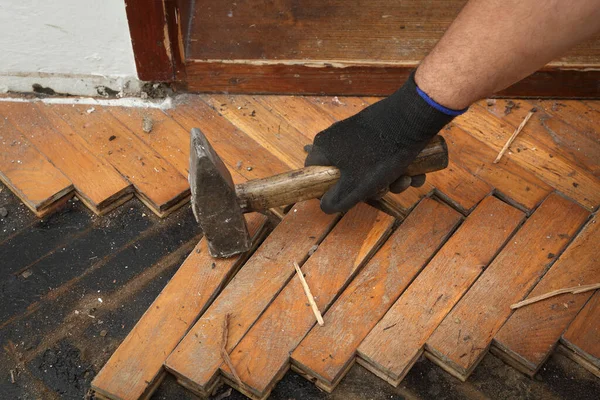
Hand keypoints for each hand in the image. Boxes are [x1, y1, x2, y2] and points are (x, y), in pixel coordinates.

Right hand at [305, 72, 461, 213]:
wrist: (413, 119)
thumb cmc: (379, 153)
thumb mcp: (355, 186)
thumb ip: (336, 200)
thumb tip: (325, 206)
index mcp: (325, 148)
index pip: (316, 174)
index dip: (329, 192)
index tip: (348, 200)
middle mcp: (338, 138)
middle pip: (347, 175)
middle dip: (371, 188)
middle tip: (386, 190)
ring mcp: (359, 134)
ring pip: (369, 168)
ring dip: (390, 180)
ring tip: (407, 179)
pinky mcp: (378, 131)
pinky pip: (382, 156)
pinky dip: (398, 167)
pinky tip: (415, 173)